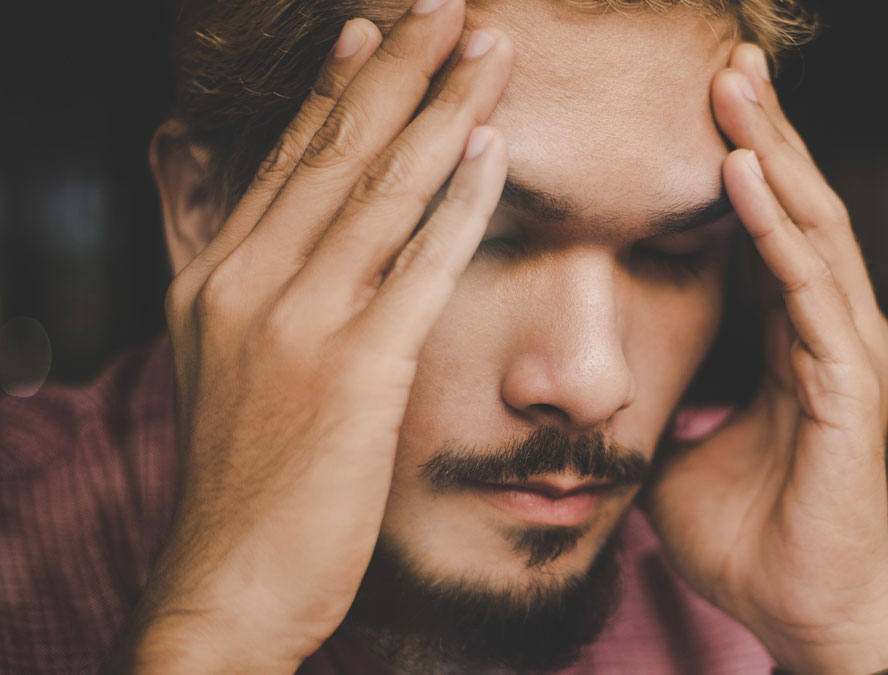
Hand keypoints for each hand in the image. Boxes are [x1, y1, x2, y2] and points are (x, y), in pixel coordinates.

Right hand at [110, 5, 511, 671]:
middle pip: (334, 152)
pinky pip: (418, 263)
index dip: (335, 90)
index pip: (285, 160)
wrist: (229, 580)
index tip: (373, 33)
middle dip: (400, 73)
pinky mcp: (353, 370)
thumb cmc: (245, 480)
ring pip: (379, 190)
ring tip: (487, 52)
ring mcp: (296, 321)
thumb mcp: (222, 367)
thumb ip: (240, 286)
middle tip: (448, 9)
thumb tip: (259, 227)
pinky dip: (458, 201)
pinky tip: (490, 150)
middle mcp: (246, 283)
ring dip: (442, 112)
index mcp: (213, 278)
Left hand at [643, 44, 887, 674]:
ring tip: (734, 88)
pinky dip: (776, 227)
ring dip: (772, 154)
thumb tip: (601, 391)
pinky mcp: (849, 385)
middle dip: (763, 131)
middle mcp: (829, 329)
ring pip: (812, 227)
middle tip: (727, 61)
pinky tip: (743, 174)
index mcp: (794, 336)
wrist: (797, 610)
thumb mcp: (681, 450)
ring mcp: (846, 352)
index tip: (703, 101)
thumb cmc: (746, 534)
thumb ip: (661, 406)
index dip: (744, 161)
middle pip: (797, 207)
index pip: (771, 229)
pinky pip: (808, 289)